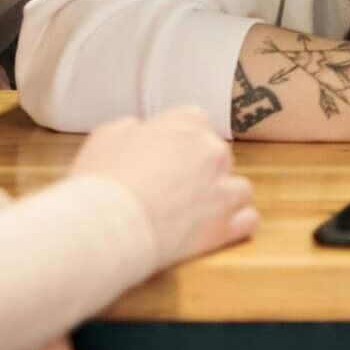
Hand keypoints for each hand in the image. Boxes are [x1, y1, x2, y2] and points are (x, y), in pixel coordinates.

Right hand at [69, 105, 258, 266]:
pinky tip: (216, 229)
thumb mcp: (105, 136)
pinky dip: (235, 224)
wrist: (106, 226)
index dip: (179, 140)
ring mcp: (223, 189)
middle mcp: (212, 152)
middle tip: (174, 189)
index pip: (195, 120)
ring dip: (223, 197)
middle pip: (218, 154)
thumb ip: (131, 128)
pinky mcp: (225, 226)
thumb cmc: (100, 181)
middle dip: (201, 169)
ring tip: (196, 213)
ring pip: (239, 188)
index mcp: (185, 125)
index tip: (166, 156)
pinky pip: (248, 220)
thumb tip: (140, 130)